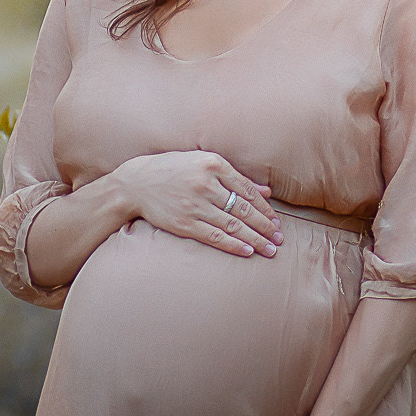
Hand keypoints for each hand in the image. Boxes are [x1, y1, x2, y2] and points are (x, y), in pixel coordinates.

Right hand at [112, 150, 282, 257]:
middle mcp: (206, 185)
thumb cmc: (173, 170)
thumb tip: (266, 192)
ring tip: (270, 249)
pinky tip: (247, 251)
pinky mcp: (184, 223)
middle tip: (280, 239)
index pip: (247, 190)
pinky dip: (233, 245)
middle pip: (243, 209)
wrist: (136, 183)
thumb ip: (234, 177)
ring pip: (232, 225)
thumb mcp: (203, 163)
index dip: (265, 208)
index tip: (276, 221)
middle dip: (265, 226)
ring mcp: (195, 205)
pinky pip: (214, 237)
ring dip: (255, 239)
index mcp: (213, 165)